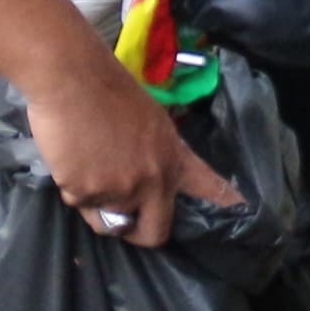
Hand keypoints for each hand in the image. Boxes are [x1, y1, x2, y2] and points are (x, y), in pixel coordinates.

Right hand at [18, 52, 238, 247]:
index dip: (226, 203)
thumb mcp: (149, 120)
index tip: (240, 211)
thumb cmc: (105, 88)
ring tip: (85, 167)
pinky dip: (71, 187)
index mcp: (173, 156)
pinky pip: (79, 203)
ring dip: (96, 206)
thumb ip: (157, 152)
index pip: (209, 186)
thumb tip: (154, 174)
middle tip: (126, 223)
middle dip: (137, 233)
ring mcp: (121, 189)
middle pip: (153, 233)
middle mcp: (154, 180)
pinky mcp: (87, 191)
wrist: (69, 77)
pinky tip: (69, 157)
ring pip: (108, 221)